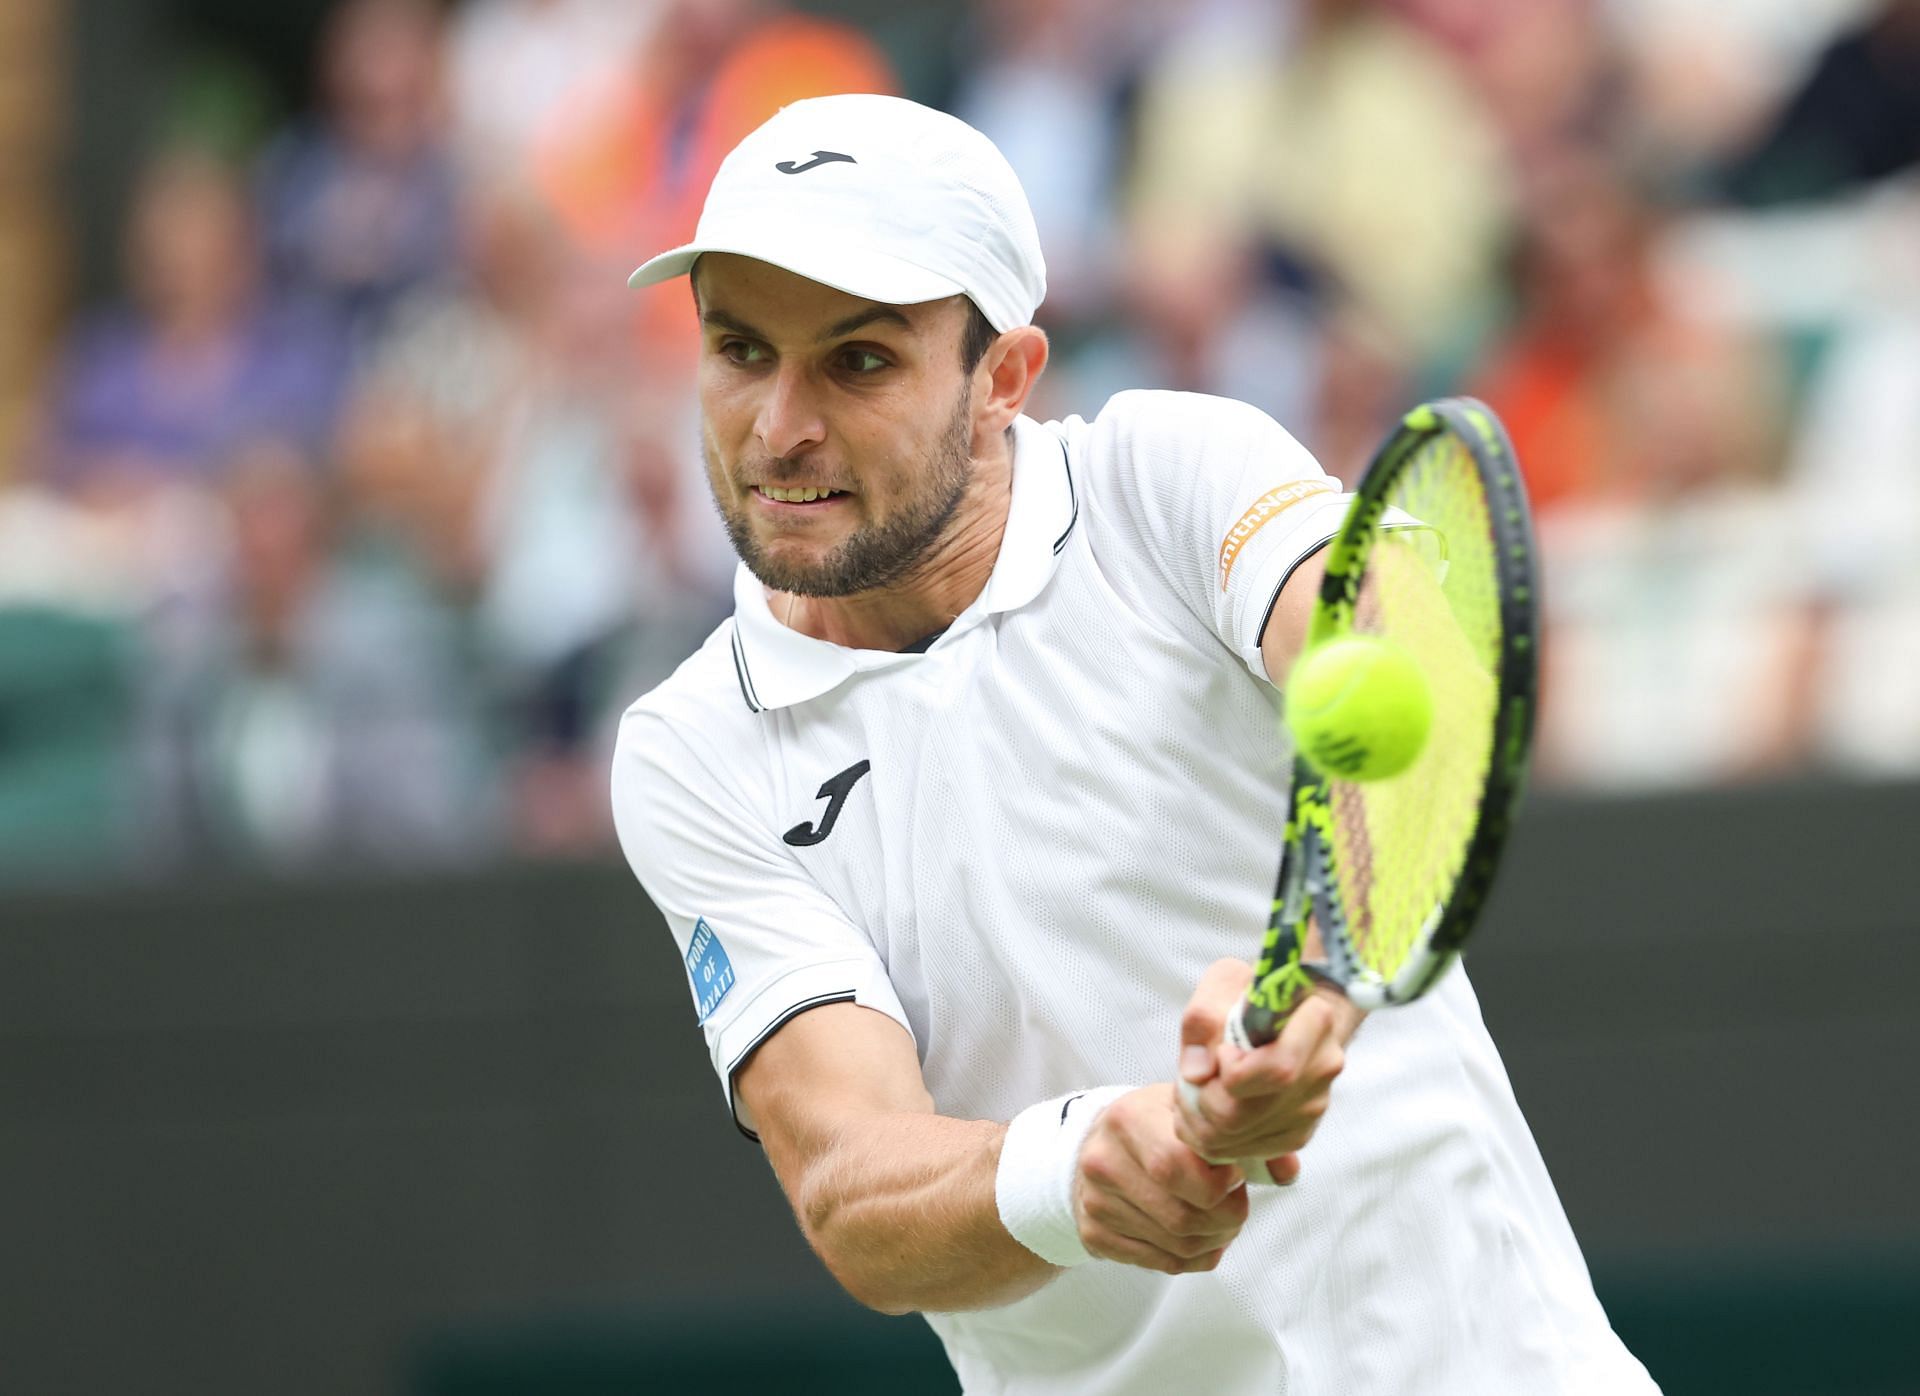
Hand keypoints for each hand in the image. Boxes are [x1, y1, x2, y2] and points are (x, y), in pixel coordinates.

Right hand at [1072, 1085, 1249, 1274]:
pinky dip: (1196, 1257)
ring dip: (1215, 1240)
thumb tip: (1287, 1170)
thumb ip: (1242, 1136)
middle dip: (1226, 1218)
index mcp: (1127, 1119)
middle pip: (1181, 1215)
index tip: (1235, 1176)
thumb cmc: (1154, 1125)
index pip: (1173, 1166)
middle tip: (1237, 1205)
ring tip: (1222, 1221)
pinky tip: (1202, 1236)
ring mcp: (1096, 1202)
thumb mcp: (1189, 1111)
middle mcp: (1103, 1162)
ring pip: (1177, 1246)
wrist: (1097, 1144)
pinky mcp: (1096, 1234)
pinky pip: (1163, 1264)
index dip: (1217, 1183)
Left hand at [1173, 959, 1361, 1179]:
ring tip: (1191, 1094)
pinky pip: (1244, 1152)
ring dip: (1199, 1123)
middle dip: (1202, 1101)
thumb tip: (1197, 1074)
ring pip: (1239, 1139)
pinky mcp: (1297, 1133)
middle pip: (1247, 1113)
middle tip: (1190, 1080)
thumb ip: (1203, 1017)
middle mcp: (1322, 1068)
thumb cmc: (1251, 993)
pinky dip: (1212, 1139)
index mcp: (1315, 1023)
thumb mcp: (1223, 981)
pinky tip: (1207, 1111)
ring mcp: (1313, 1106)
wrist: (1279, 1013)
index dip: (1234, 1071)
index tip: (1220, 1052)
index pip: (1278, 1071)